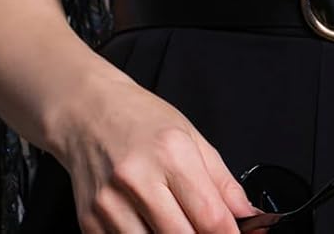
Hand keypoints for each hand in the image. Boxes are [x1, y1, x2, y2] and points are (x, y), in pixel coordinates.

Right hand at [58, 75, 260, 232]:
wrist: (85, 111)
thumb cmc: (139, 119)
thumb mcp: (190, 136)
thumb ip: (222, 182)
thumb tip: (248, 216)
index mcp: (171, 153)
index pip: (211, 217)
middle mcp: (138, 179)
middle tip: (203, 228)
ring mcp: (110, 204)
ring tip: (173, 221)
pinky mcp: (90, 222)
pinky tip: (146, 224)